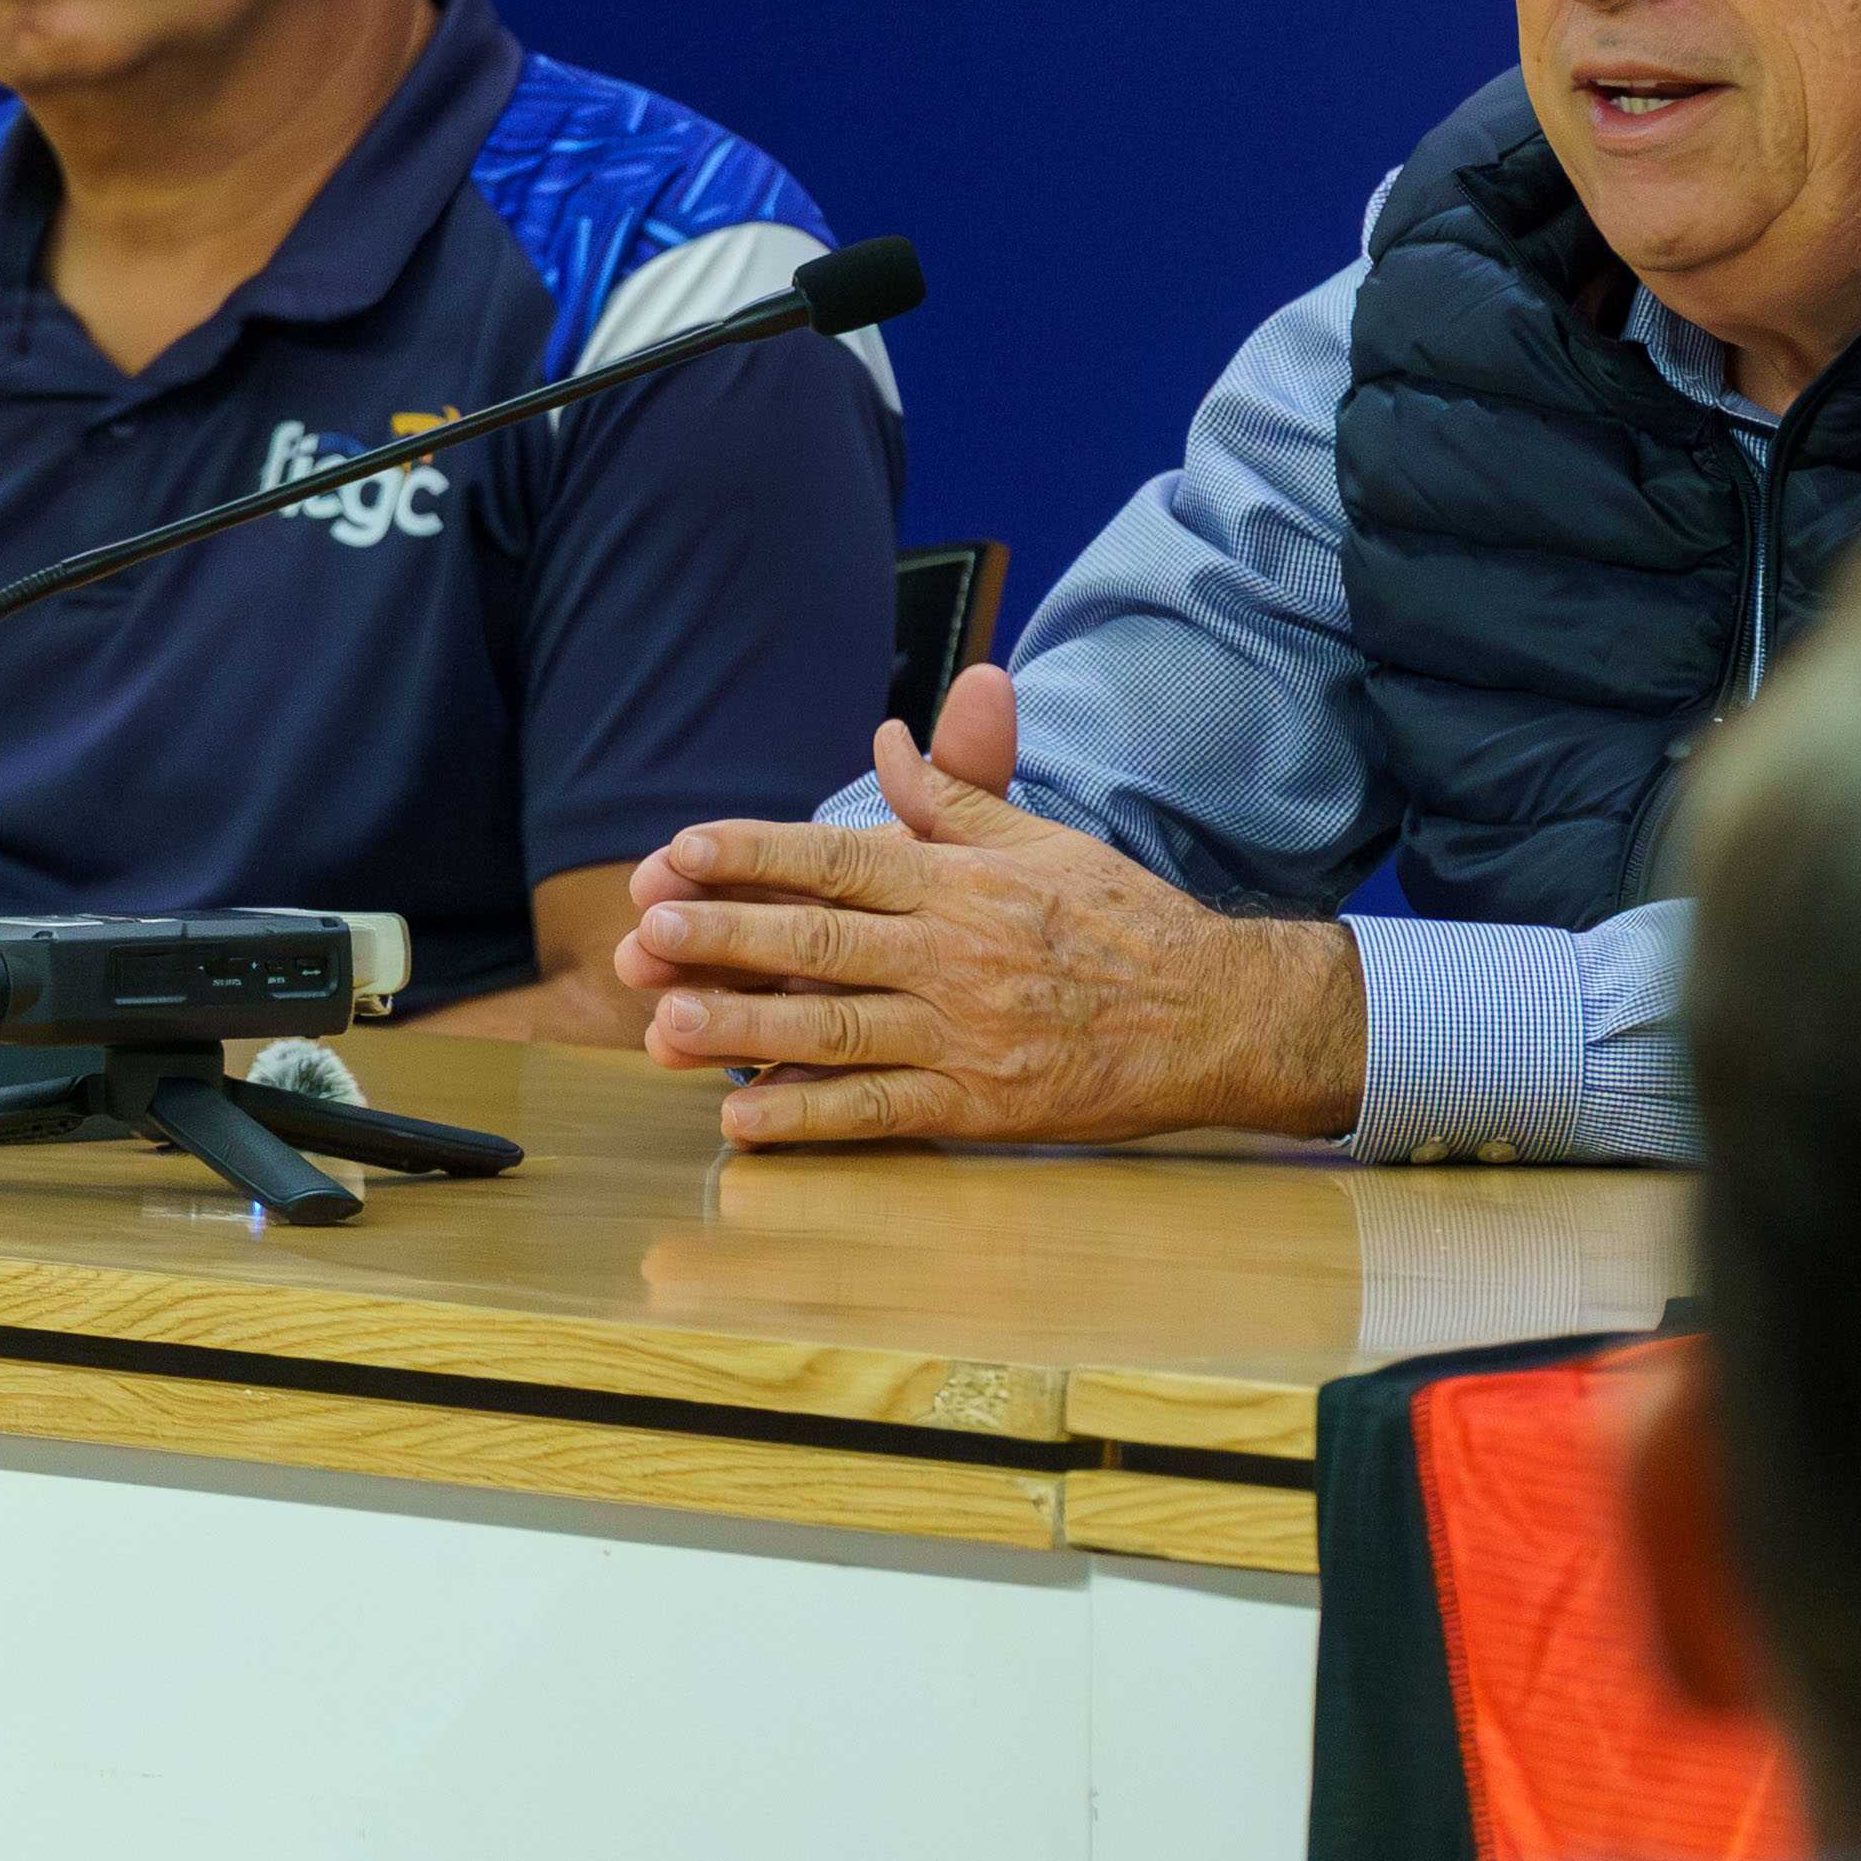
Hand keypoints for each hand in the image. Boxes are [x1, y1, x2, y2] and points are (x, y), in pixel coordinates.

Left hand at [621, 687, 1367, 1148]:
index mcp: (961, 883)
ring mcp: (963, 1034)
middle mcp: (954, 954)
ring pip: (835, 1030)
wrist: (1215, 1015)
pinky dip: (808, 1119)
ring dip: (744, 1031)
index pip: (839, 858)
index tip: (680, 851)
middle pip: (821, 941)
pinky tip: (741, 1120)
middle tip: (645, 934)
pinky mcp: (977, 1105)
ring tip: (664, 1028)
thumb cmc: (1122, 921)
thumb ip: (951, 797)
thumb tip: (886, 741)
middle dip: (726, 937)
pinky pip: (878, 1113)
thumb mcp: (1039, 841)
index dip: (754, 855)